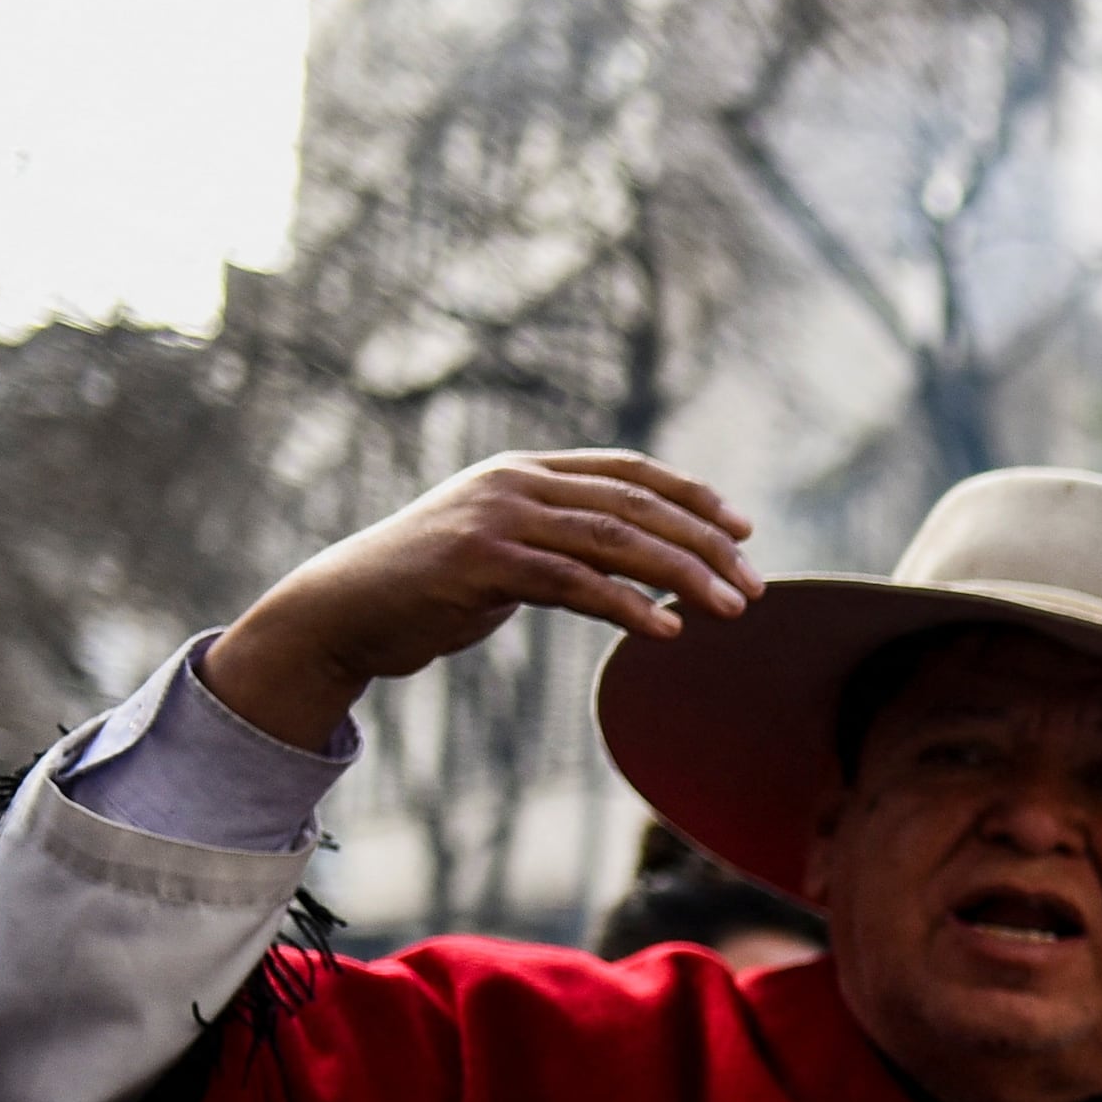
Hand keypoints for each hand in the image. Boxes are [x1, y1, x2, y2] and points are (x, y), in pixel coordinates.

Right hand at [203, 452, 753, 747]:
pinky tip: (667, 631)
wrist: (345, 609)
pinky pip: (573, 583)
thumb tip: (643, 562)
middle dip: (706, 544)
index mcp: (526, 471)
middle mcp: (515, 482)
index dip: (694, 496)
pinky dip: (627, 606)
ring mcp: (496, 518)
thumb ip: (564, 540)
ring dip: (684, 575)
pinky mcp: (480, 564)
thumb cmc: (433, 586)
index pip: (629, 470)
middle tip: (756, 586)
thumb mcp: (506, 547)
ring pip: (615, 539)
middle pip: (636, 505)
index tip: (745, 530)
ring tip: (733, 609)